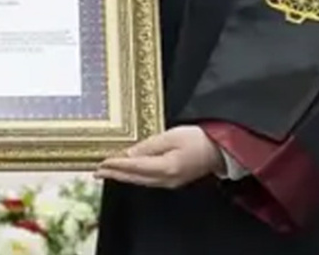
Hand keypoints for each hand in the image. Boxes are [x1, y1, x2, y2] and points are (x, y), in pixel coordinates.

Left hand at [93, 125, 222, 188]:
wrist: (221, 150)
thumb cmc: (198, 139)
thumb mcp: (172, 136)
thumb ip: (149, 146)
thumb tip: (129, 155)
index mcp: (166, 167)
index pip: (134, 167)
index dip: (116, 165)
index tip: (102, 162)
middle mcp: (166, 179)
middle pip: (135, 178)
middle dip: (115, 174)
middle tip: (97, 171)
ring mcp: (170, 182)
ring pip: (140, 181)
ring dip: (123, 177)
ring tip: (108, 172)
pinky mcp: (173, 181)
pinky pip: (148, 181)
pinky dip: (135, 177)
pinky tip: (129, 173)